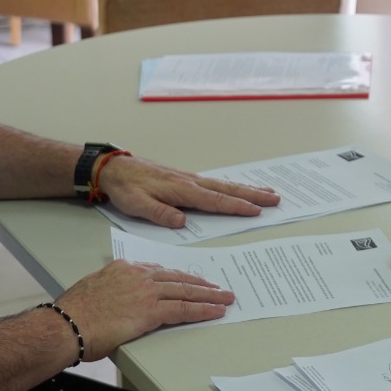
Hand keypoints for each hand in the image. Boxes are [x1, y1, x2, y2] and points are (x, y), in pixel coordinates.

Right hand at [55, 260, 236, 360]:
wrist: (65, 326)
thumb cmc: (72, 314)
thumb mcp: (93, 288)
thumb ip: (112, 288)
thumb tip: (119, 298)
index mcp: (125, 268)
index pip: (159, 271)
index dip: (179, 276)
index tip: (191, 280)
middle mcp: (139, 275)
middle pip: (178, 278)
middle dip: (201, 284)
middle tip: (218, 287)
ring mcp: (146, 292)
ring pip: (186, 292)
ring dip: (209, 296)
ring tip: (225, 298)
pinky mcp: (150, 312)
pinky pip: (184, 309)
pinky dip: (203, 310)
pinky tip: (216, 311)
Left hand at [98, 156, 279, 229]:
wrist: (115, 169)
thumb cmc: (126, 187)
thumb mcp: (137, 205)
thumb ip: (159, 213)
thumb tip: (182, 222)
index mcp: (181, 190)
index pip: (214, 200)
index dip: (236, 206)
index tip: (256, 210)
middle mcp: (190, 182)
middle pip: (227, 189)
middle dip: (252, 194)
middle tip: (275, 199)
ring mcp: (189, 179)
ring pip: (224, 185)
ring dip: (246, 189)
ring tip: (267, 192)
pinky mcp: (185, 180)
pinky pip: (215, 183)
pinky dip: (232, 186)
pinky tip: (238, 188)